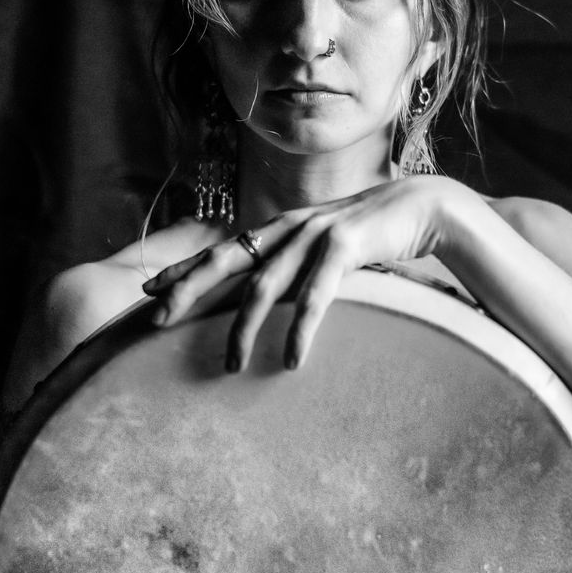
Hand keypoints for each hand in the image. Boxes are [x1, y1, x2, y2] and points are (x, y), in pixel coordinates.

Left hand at [142, 178, 466, 370]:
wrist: (423, 207)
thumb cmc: (372, 235)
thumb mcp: (324, 248)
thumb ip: (296, 266)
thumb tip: (270, 298)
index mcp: (279, 229)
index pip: (220, 249)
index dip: (183, 268)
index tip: (148, 291)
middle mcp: (288, 228)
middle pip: (225, 260)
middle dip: (187, 289)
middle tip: (156, 321)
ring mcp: (315, 234)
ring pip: (265, 285)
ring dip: (243, 328)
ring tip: (231, 366)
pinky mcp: (346, 246)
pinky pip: (315, 295)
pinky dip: (300, 329)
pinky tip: (291, 361)